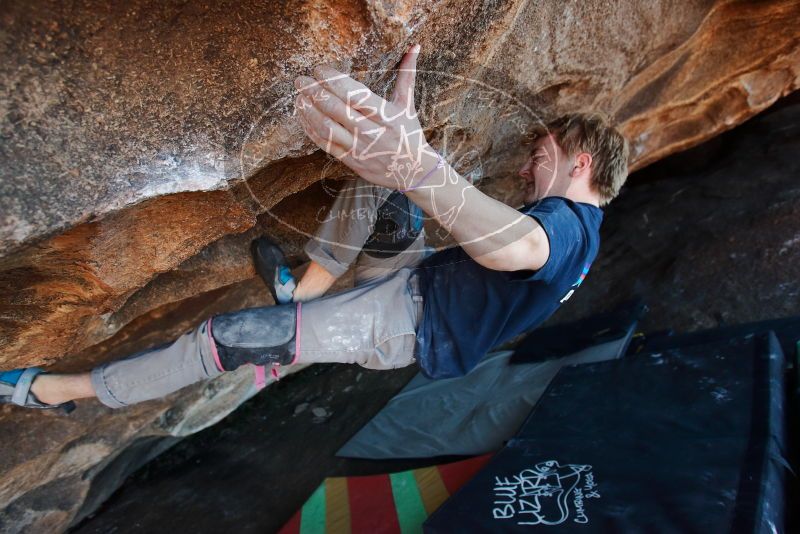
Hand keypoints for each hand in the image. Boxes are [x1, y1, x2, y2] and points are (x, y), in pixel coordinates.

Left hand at [293, 44, 438, 189]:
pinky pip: (326, 145)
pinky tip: (303, 117)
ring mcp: (359, 148)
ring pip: (327, 128)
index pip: (355, 94)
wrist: (414, 172)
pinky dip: (311, 130)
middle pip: (337, 110)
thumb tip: (415, 46)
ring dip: (309, 111)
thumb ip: (407, 75)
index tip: (319, 69)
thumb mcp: (408, 105)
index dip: (333, 81)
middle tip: (300, 79)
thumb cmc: (410, 134)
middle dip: (315, 92)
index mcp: (386, 115)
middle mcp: (372, 132)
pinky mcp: (351, 161)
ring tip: (298, 96)